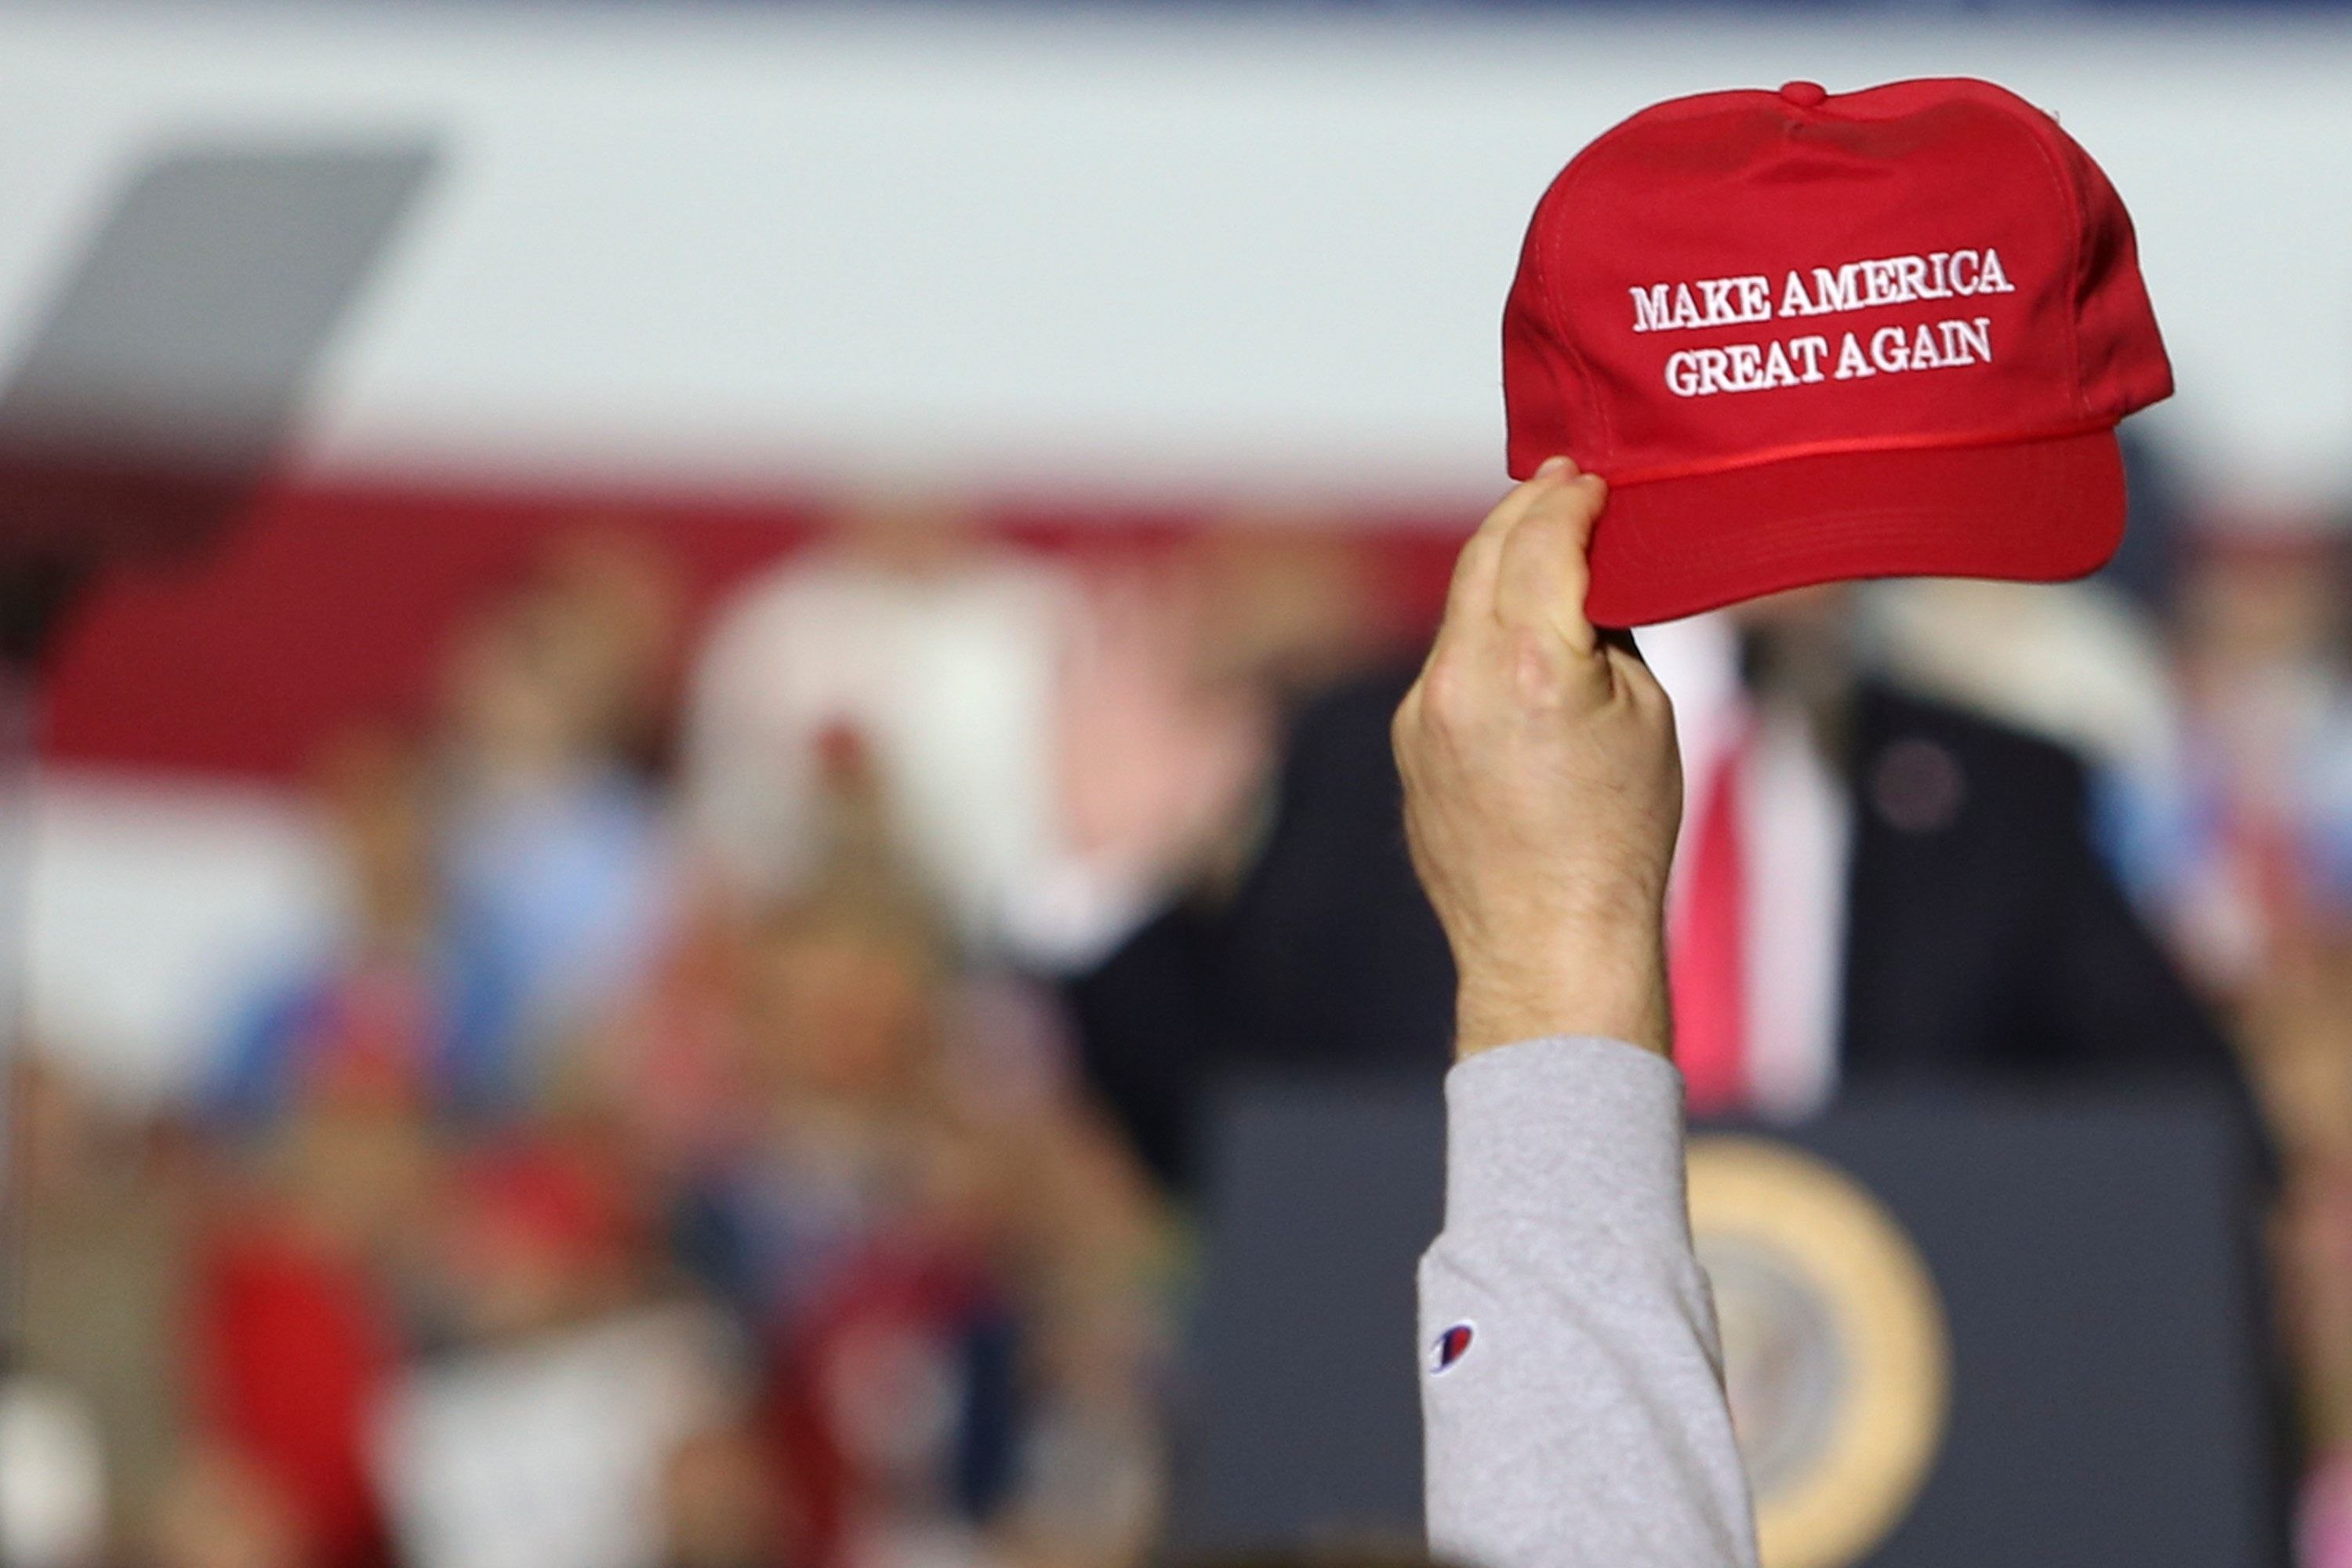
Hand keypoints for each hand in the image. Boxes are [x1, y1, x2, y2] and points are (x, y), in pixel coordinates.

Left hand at [1391, 459, 1681, 1059]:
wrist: (1551, 939)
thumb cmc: (1620, 837)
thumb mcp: (1646, 713)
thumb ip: (1607, 631)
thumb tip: (1588, 579)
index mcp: (1530, 664)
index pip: (1541, 541)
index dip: (1568, 497)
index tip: (1587, 475)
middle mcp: (1460, 678)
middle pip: (1485, 557)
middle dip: (1524, 513)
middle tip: (1560, 483)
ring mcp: (1423, 712)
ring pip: (1461, 611)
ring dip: (1500, 571)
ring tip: (1543, 548)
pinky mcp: (1409, 742)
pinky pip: (1449, 667)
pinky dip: (1483, 637)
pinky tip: (1518, 639)